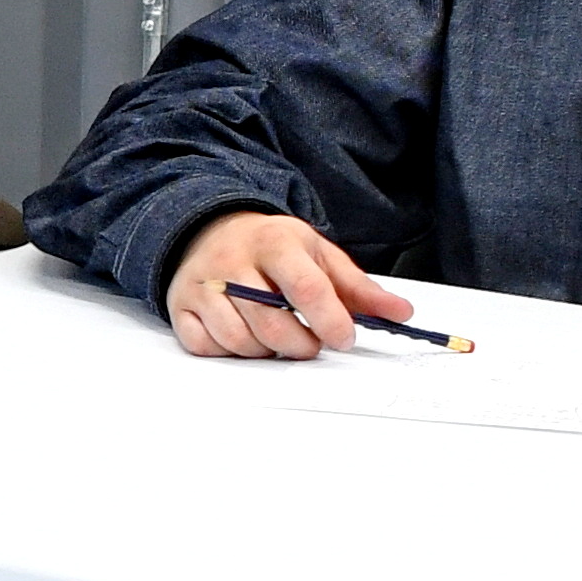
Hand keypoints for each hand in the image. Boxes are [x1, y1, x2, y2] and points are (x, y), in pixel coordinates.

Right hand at [165, 211, 411, 362]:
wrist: (209, 229)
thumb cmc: (270, 247)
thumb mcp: (318, 254)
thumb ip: (359, 288)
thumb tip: (401, 313)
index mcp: (274, 242)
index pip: (306, 287)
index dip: (330, 320)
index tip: (344, 338)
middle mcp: (233, 262)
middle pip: (270, 323)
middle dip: (299, 346)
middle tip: (311, 344)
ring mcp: (202, 285)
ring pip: (238, 340)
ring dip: (265, 351)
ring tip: (276, 337)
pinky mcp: (180, 306)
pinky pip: (206, 346)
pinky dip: (229, 352)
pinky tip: (242, 336)